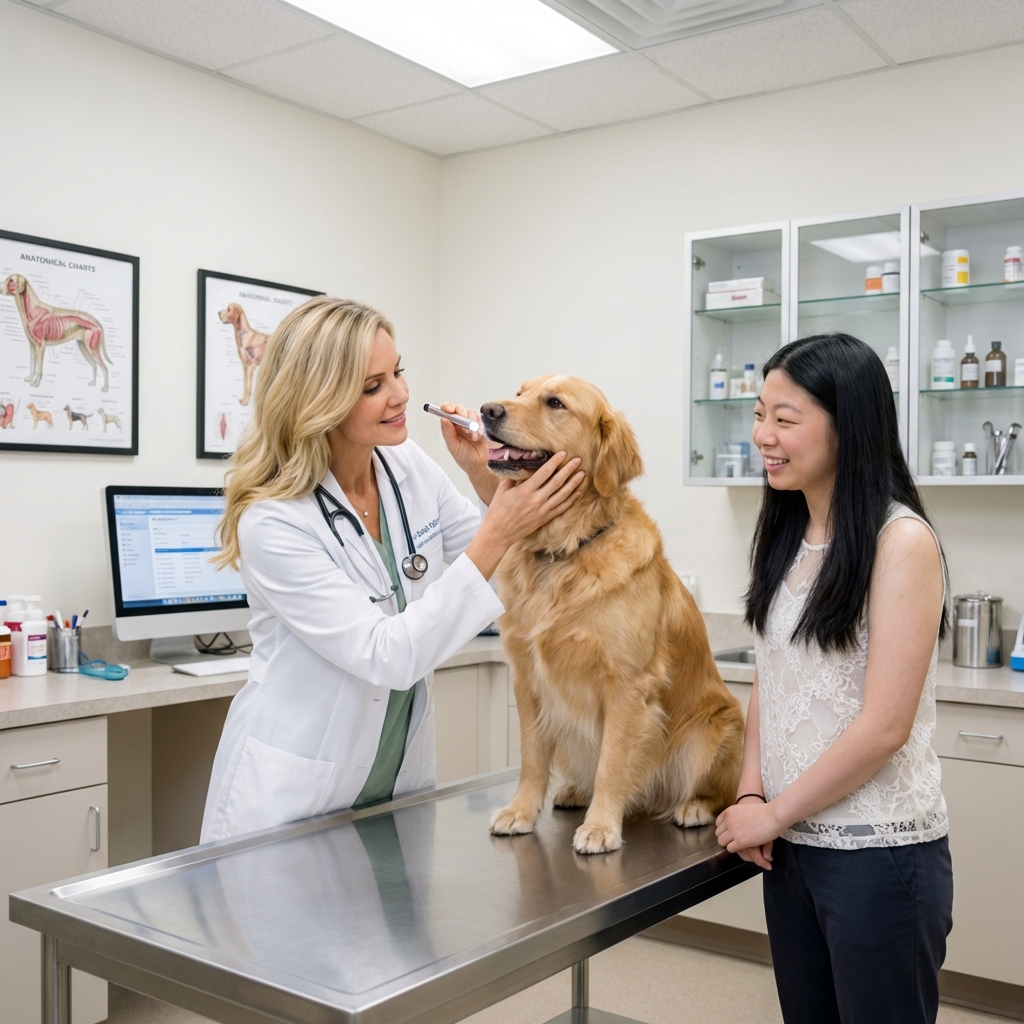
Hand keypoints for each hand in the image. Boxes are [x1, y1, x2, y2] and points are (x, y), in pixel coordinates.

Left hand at [439, 404, 497, 503]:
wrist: (480, 465)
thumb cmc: (465, 458)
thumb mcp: (453, 446)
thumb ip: (448, 432)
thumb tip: (443, 419)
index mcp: (450, 427)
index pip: (446, 412)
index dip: (447, 407)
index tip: (449, 410)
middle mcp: (459, 424)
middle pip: (459, 409)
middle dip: (461, 412)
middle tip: (464, 419)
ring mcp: (470, 424)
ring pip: (470, 412)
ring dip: (471, 422)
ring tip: (472, 436)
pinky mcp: (481, 425)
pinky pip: (480, 419)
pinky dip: (478, 426)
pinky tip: (477, 436)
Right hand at [464, 452, 584, 579]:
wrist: (499, 533)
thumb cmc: (498, 509)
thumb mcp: (502, 490)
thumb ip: (513, 476)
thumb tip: (522, 462)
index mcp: (525, 491)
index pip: (544, 472)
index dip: (555, 462)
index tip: (563, 453)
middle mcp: (536, 500)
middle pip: (557, 482)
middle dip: (569, 470)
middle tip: (578, 460)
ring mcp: (542, 510)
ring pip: (563, 495)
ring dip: (574, 484)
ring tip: (582, 474)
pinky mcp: (545, 518)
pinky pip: (562, 508)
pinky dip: (571, 500)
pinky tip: (578, 492)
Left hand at [715, 800, 783, 869]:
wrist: (774, 815)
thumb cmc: (763, 812)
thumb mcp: (744, 809)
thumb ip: (736, 816)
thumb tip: (730, 825)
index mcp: (729, 811)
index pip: (718, 824)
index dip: (725, 829)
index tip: (732, 832)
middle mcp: (729, 820)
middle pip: (718, 834)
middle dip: (727, 837)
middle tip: (736, 839)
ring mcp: (734, 831)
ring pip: (722, 842)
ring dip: (730, 844)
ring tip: (740, 843)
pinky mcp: (740, 841)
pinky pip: (730, 849)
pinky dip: (736, 849)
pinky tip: (744, 846)